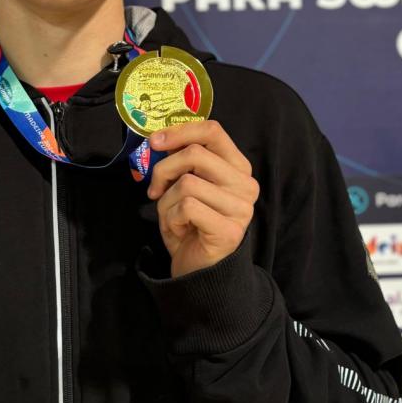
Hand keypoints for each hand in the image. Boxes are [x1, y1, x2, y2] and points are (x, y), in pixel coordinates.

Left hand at [145, 120, 258, 277]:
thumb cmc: (191, 224)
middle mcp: (246, 185)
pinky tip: (180, 230)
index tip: (155, 141)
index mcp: (238, 167)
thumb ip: (182, 161)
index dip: (180, 131)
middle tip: (155, 190)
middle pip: (195, 154)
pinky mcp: (229, 230)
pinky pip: (186, 207)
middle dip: (164, 170)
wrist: (199, 271)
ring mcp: (241, 209)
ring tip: (173, 217)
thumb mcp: (186, 184)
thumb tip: (160, 138)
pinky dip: (172, 218)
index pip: (213, 131)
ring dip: (166, 202)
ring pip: (186, 183)